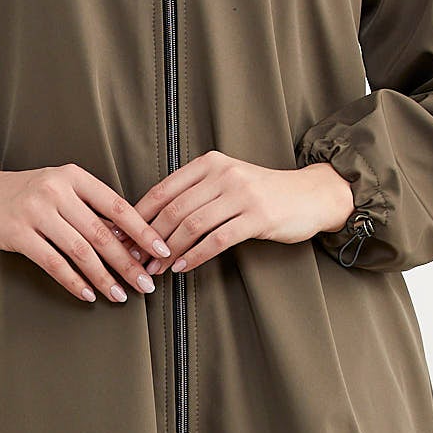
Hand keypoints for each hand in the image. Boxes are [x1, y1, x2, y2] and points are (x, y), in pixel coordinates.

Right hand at [0, 163, 174, 302]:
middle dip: (128, 262)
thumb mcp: (58, 189)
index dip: (142, 231)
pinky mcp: (18, 234)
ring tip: (121, 295)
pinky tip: (88, 295)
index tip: (161, 250)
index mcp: (73, 176)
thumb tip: (127, 239)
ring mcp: (35, 212)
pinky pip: (53, 263)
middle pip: (102, 233)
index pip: (117, 206)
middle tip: (146, 283)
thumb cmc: (24, 194)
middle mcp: (56, 190)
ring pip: (80, 251)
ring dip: (104, 277)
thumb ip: (89, 209)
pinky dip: (74, 281)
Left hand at [130, 153, 355, 272]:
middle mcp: (223, 174)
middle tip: (134, 260)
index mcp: (210, 163)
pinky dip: (195, 256)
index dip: (139, 216)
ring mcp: (241, 195)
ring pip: (192, 225)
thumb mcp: (228, 182)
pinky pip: (217, 240)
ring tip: (155, 268)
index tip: (122, 236)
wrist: (310, 195)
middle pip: (174, 210)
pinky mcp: (257, 217)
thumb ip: (196, 194)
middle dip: (149, 238)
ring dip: (168, 251)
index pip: (164, 189)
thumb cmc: (264, 193)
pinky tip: (183, 267)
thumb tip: (153, 220)